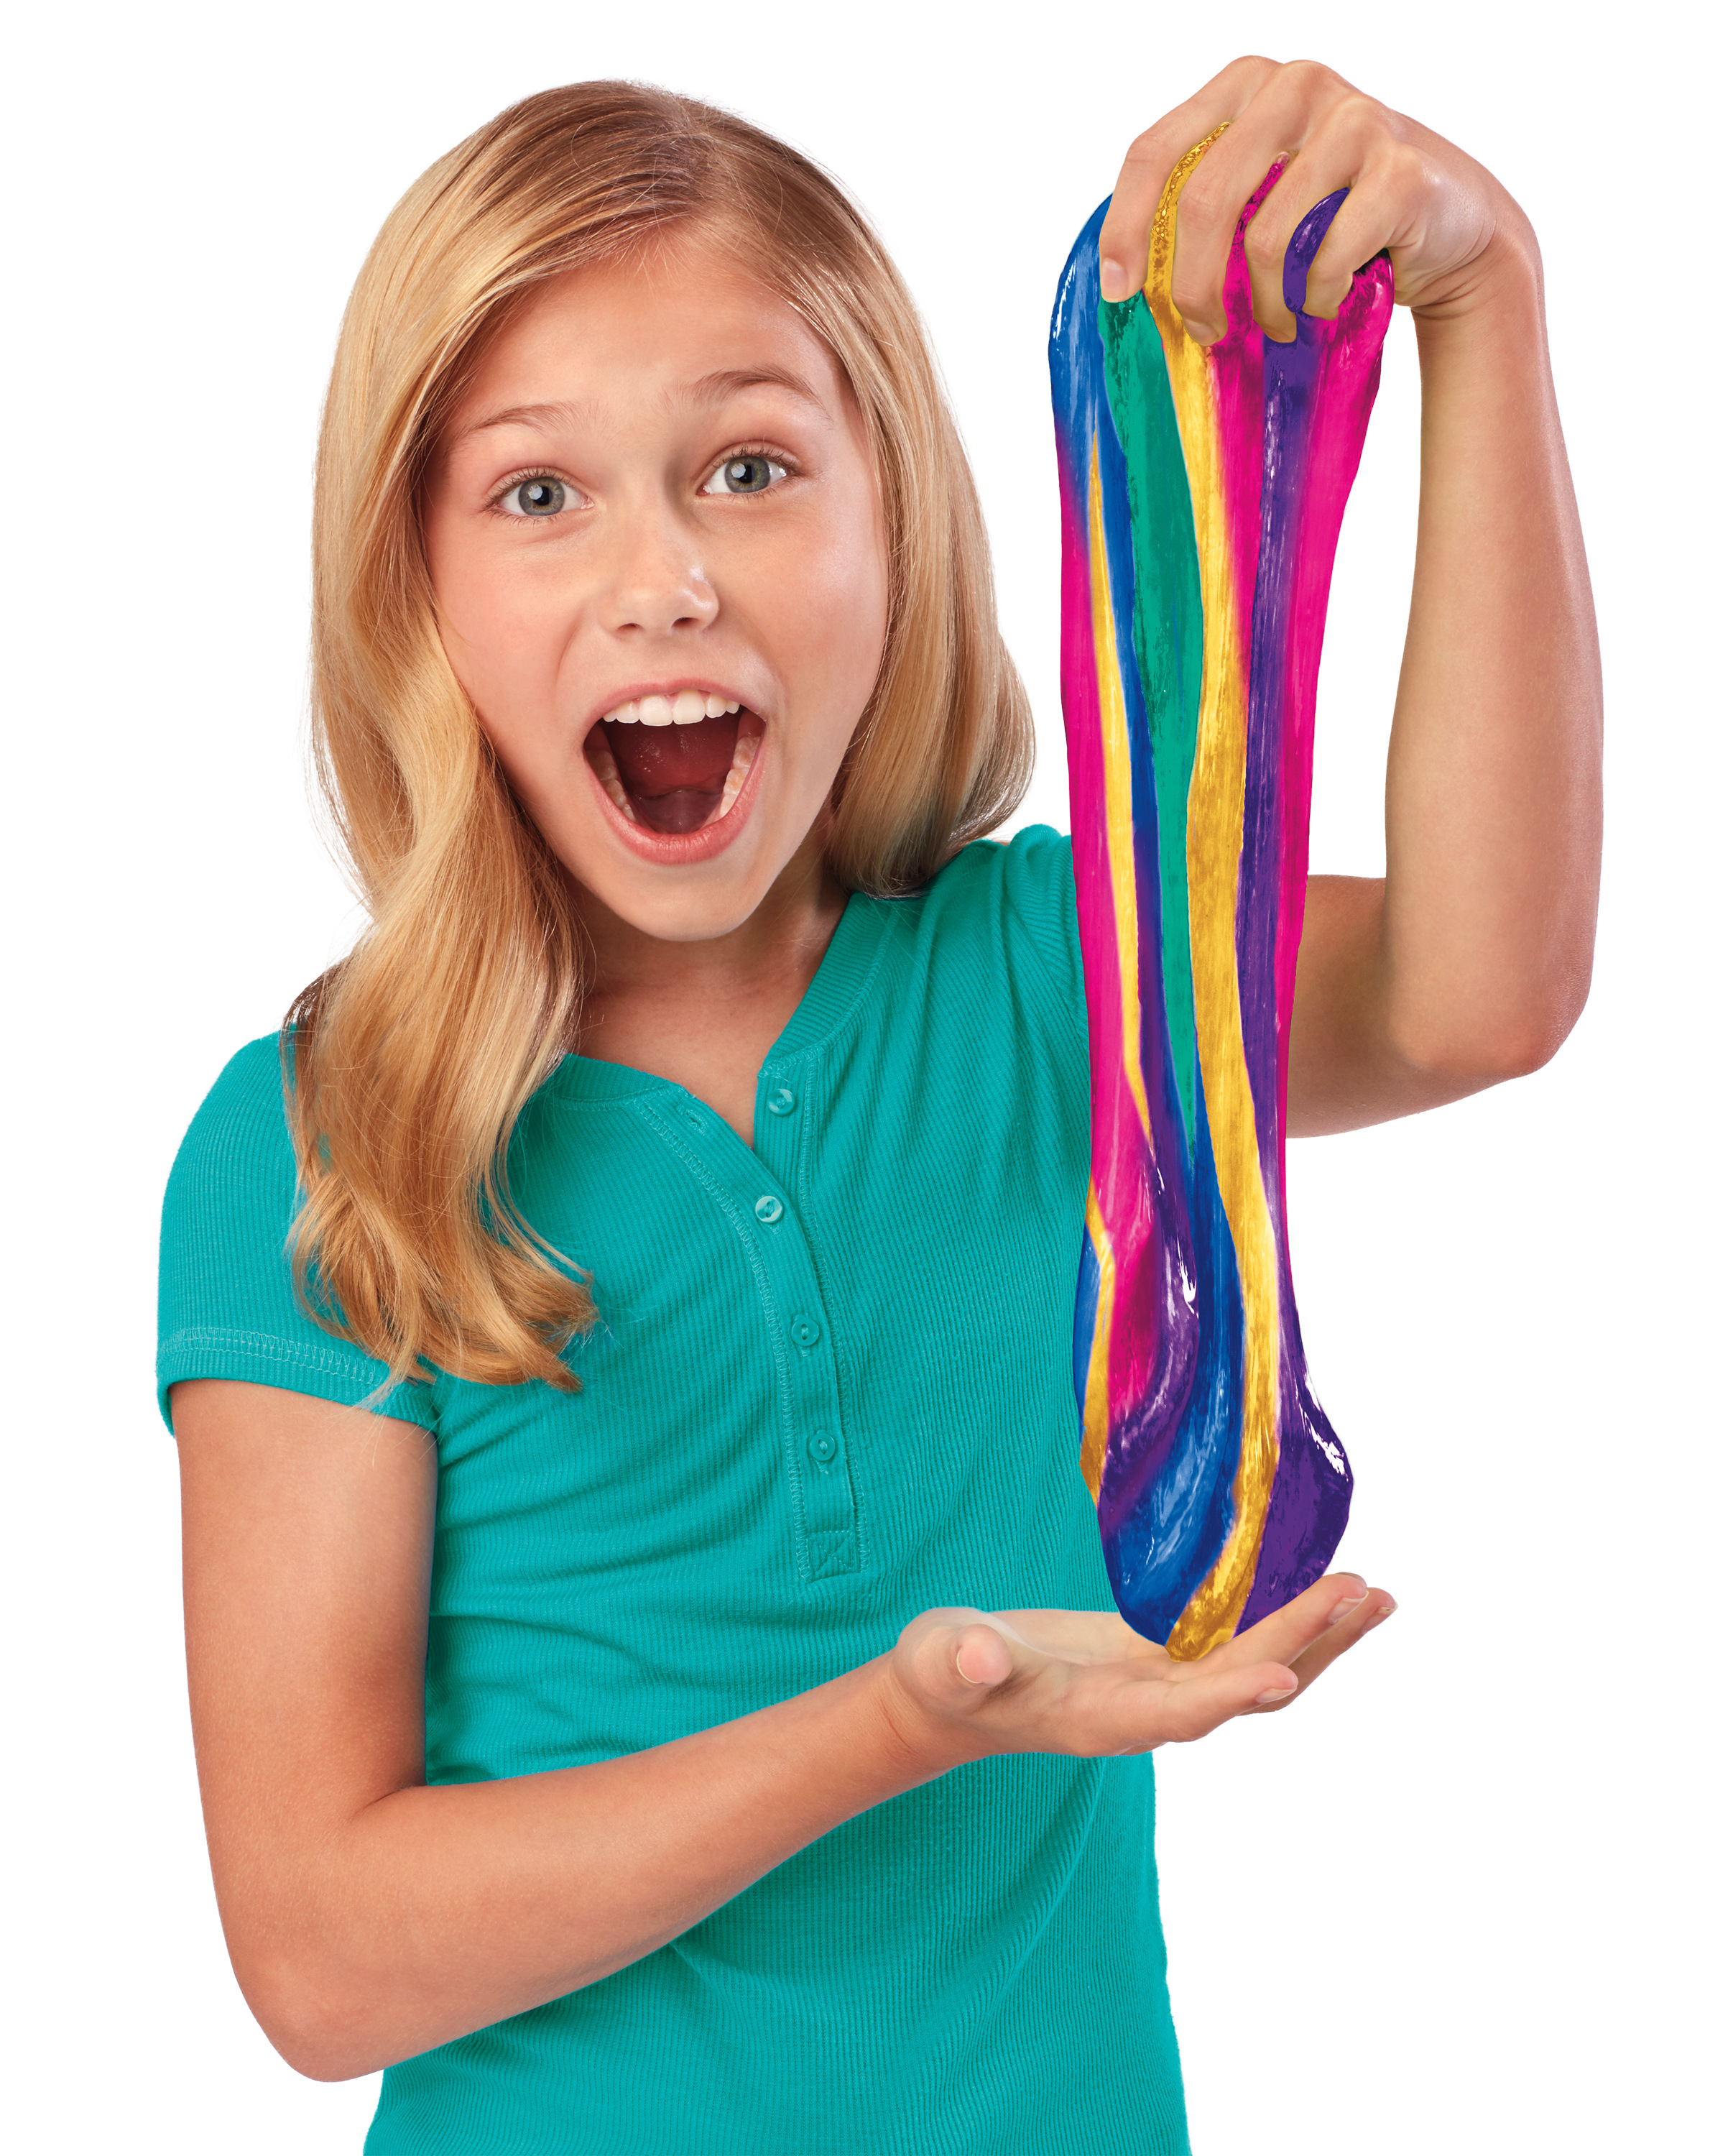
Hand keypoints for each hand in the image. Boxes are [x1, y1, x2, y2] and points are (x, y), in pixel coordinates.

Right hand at [878, 1571, 1395, 1770]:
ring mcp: (1161, 1686)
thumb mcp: (948, 1662)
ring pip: (1256, 1665)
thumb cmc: (944, 1675)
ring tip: (1375, 1596)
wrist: (951, 1690)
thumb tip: (980, 1657)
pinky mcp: (1159, 1657)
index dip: (1231, 1692)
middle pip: (1246, 1685)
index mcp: (1104, 1719)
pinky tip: (1314, 1586)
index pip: (1181, 1711)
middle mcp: (1150, 1712)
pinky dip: (1279, 1616)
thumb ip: (966, 1662)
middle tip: (1367, 1594)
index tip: (1286, 1671)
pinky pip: (1235, 1640)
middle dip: (1308, 1644)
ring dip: (1317, 1636)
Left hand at [1098, 56, 1527, 341]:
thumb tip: (1123, 277)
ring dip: (1265, 305)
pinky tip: (1326, 301)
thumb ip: (1200, 204)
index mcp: (1244, 84)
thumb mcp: (1261, 189)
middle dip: (1193, 287)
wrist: (1450, 222)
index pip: (1157, 151)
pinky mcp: (1401, 169)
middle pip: (1205, 201)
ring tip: (1280, 321)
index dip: (1126, 227)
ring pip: (1266, 239)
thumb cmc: (1335, 213)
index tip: (1119, 291)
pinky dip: (1318, 300)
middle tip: (1204, 331)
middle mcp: (1296, 85)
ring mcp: (1354, 119)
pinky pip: (1327, 261)